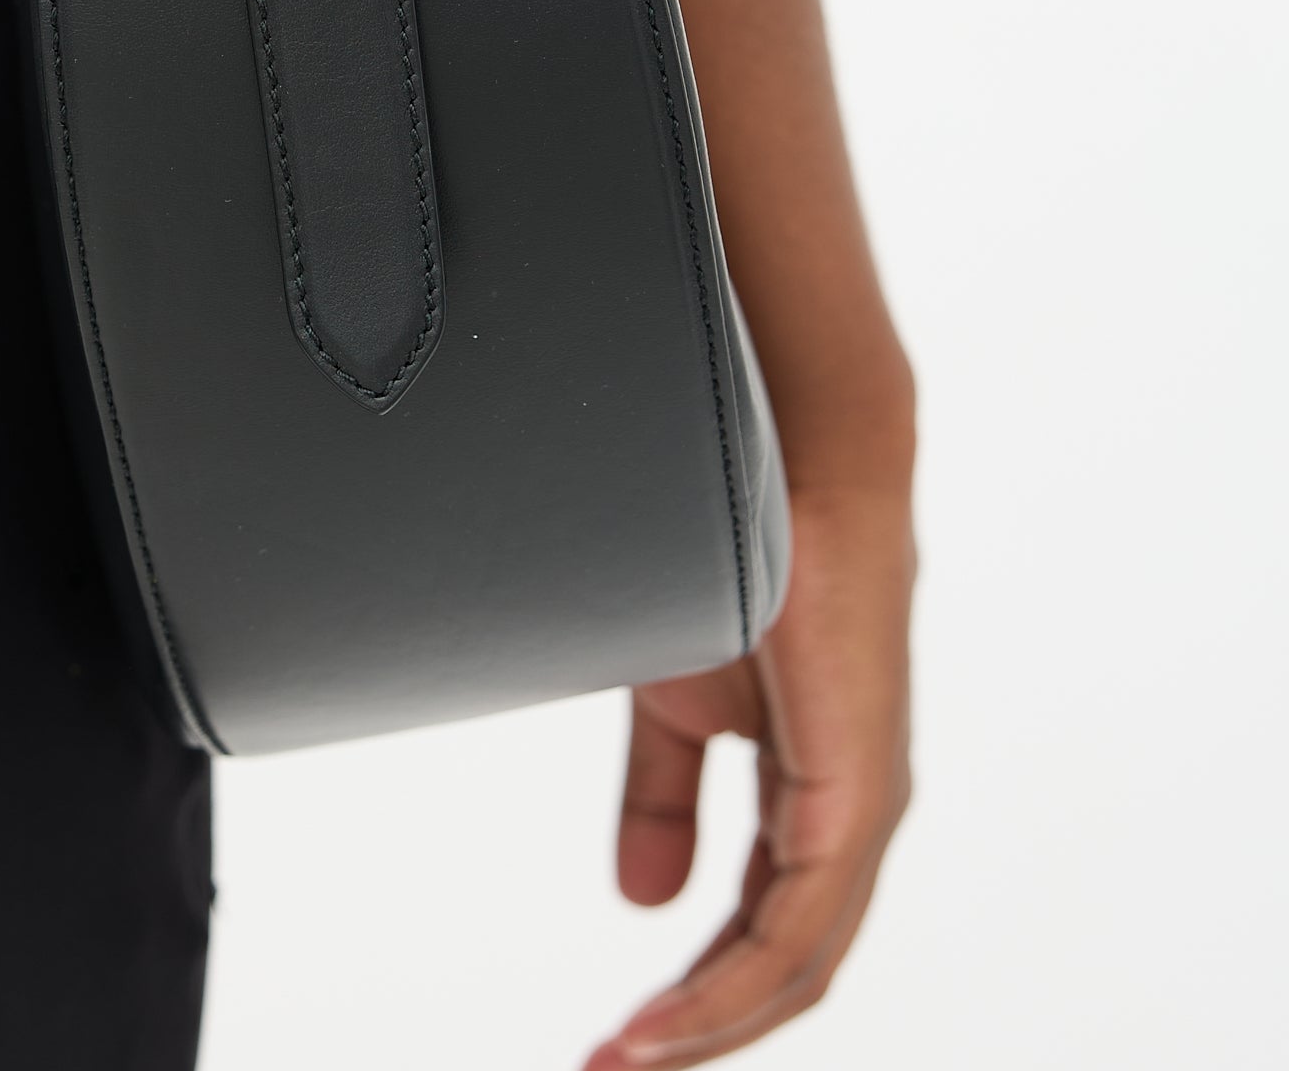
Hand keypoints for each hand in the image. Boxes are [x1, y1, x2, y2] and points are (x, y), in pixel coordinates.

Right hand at [583, 482, 914, 1067]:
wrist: (797, 460)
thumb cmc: (747, 557)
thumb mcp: (679, 699)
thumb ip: (666, 793)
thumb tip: (645, 899)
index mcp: (812, 799)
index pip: (758, 933)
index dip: (690, 997)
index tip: (611, 1041)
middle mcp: (850, 820)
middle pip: (780, 971)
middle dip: (694, 1033)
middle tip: (606, 1070)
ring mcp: (863, 813)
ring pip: (794, 968)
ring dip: (705, 1026)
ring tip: (623, 1060)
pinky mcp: (859, 797)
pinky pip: (801, 932)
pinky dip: (731, 988)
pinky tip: (665, 1016)